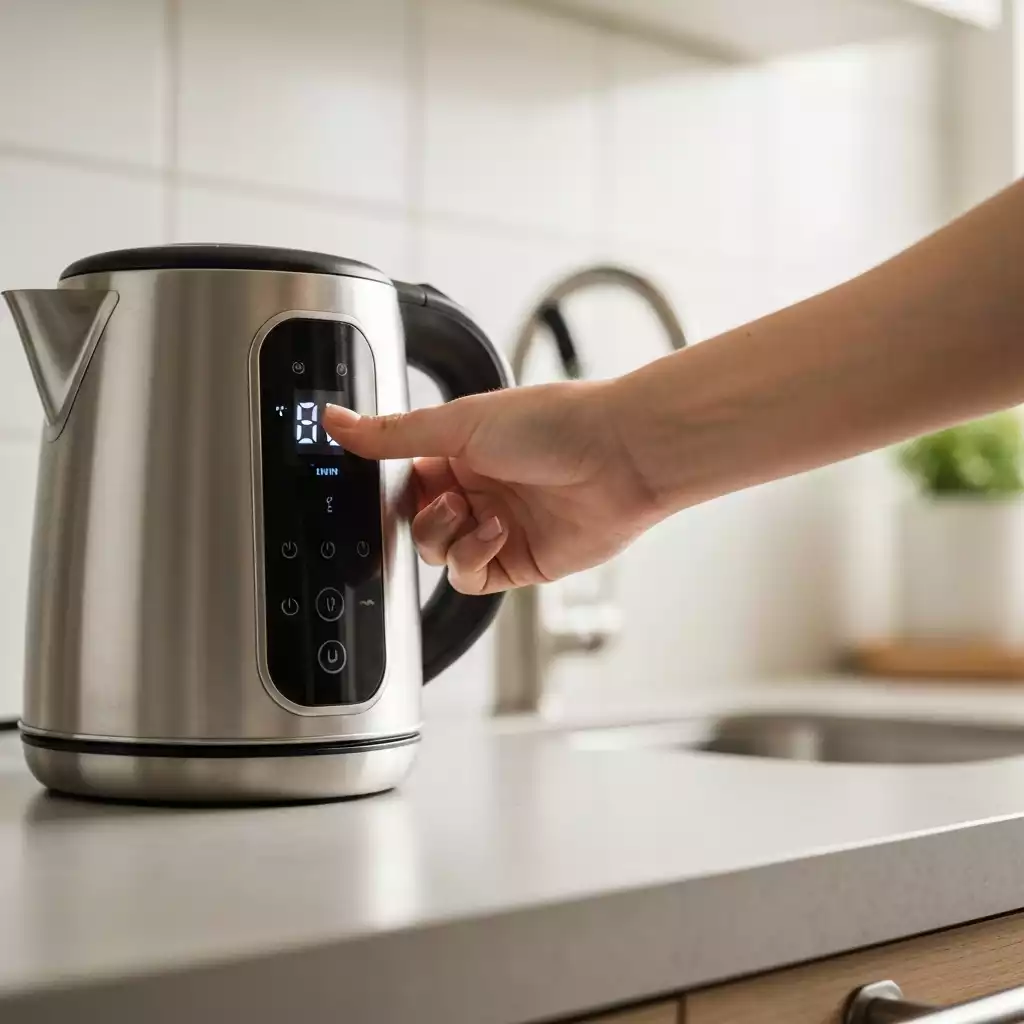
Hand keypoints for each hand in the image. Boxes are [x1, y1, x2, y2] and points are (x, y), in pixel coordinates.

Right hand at [323, 382, 653, 594]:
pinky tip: (495, 532)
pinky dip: (471, 558)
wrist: (620, 457)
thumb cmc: (553, 424)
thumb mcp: (459, 423)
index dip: (387, 490)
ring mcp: (496, 528)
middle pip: (414, 523)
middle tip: (439, 499)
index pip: (401, 480)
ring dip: (445, 535)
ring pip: (436, 553)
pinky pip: (469, 577)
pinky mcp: (518, 562)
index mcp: (458, 451)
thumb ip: (393, 433)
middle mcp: (477, 489)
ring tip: (472, 512)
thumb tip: (337, 420)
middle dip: (417, 517)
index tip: (373, 491)